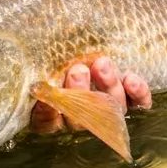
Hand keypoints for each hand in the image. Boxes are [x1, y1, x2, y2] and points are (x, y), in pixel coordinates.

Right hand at [30, 56, 152, 133]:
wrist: (99, 46)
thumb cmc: (61, 56)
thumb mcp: (48, 62)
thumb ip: (42, 71)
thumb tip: (28, 72)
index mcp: (56, 114)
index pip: (48, 122)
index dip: (47, 110)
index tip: (45, 92)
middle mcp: (84, 118)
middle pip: (82, 117)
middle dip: (80, 93)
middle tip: (77, 70)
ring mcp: (110, 112)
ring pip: (110, 108)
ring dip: (107, 85)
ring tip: (102, 63)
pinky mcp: (133, 102)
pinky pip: (138, 104)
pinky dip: (137, 93)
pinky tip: (131, 79)